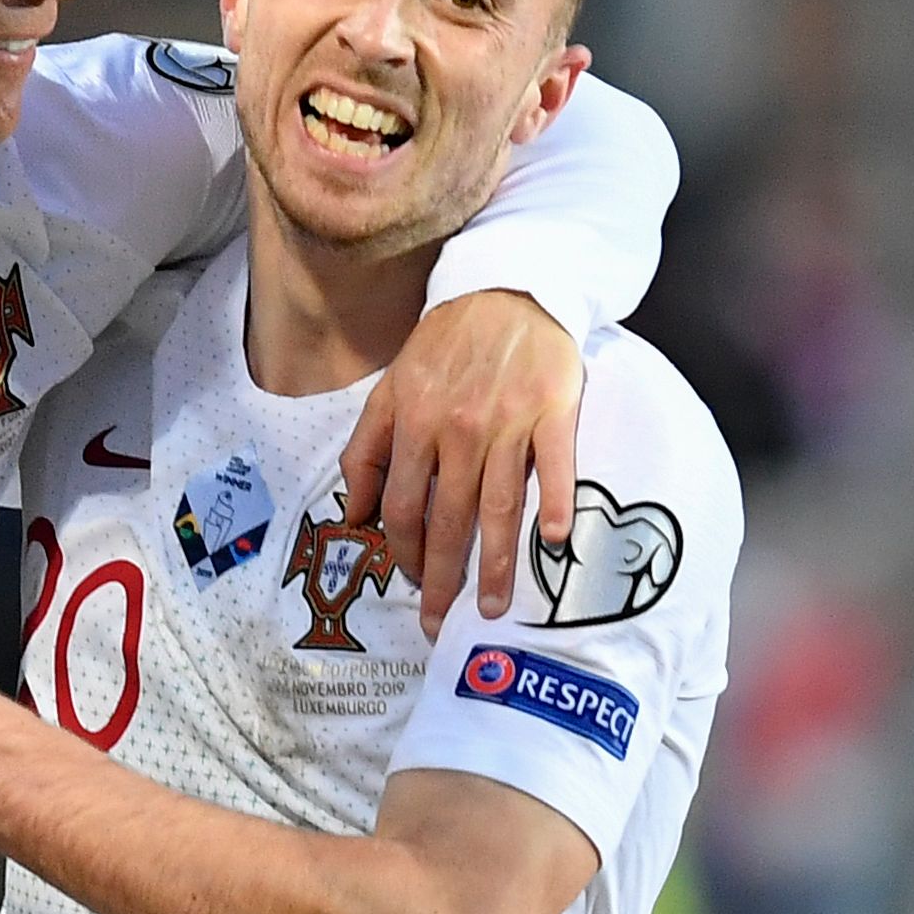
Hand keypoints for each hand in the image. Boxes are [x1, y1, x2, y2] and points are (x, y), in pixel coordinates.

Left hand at [339, 291, 581, 639]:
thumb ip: (368, 448)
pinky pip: (556, 467)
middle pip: (446, 518)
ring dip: (497, 564)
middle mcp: (457, 428)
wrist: (506, 290)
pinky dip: (556, 505)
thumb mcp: (390, 387)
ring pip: (498, 506)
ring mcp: (508, 421)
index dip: (401, 552)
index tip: (408, 583)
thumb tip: (357, 513)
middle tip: (440, 624)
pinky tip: (555, 542)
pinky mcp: (553, 411)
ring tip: (495, 607)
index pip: (402, 505)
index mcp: (412, 422)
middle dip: (440, 578)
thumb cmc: (444, 344)